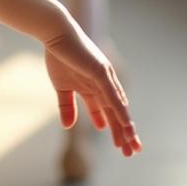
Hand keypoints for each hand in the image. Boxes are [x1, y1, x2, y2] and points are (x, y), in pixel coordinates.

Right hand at [43, 20, 141, 157]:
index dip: (113, 128)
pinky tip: (126, 124)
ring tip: (131, 144)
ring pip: (118, 107)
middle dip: (123, 132)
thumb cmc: (58, 55)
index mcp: (93, 88)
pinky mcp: (101, 72)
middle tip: (131, 152)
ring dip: (125, 127)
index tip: (118, 145)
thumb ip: (66, 106)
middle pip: (116, 113)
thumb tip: (67, 126)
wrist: (55, 33)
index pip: (107, 111)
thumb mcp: (61, 87)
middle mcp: (103, 84)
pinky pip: (112, 95)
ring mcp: (104, 78)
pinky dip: (120, 110)